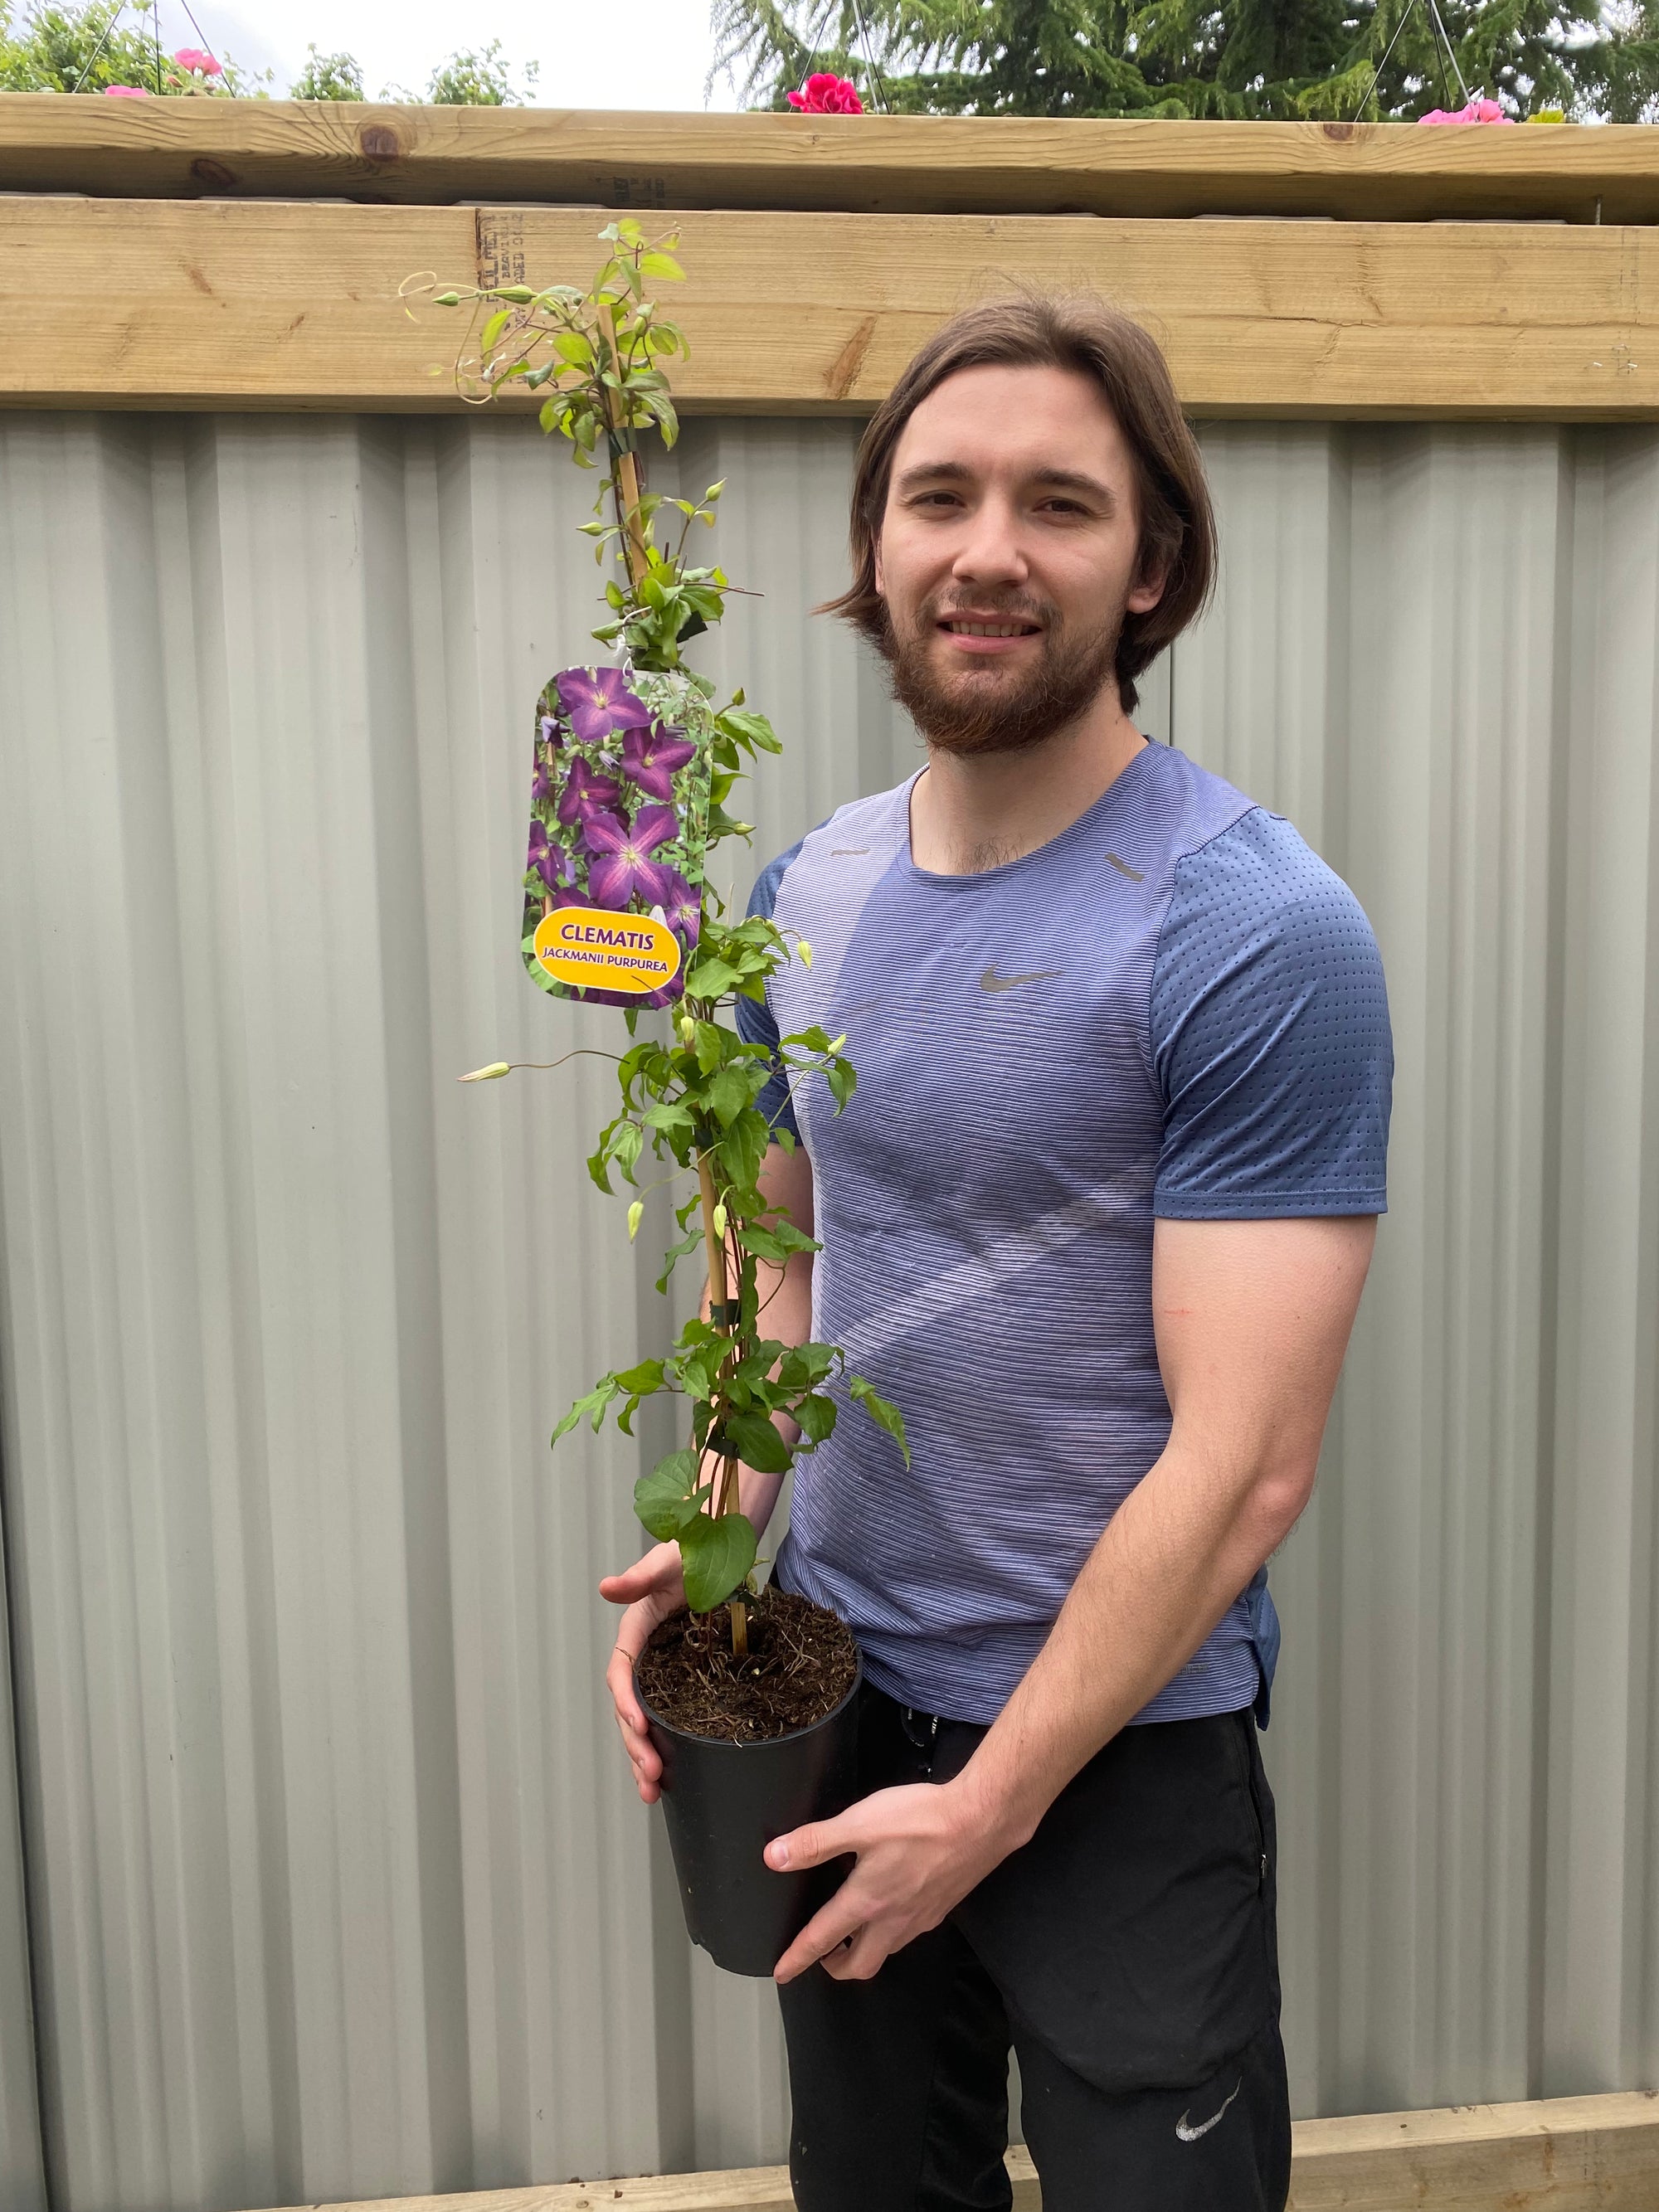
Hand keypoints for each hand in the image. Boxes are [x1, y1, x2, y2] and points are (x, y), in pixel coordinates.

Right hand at [599, 1542, 684, 1803]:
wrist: (724, 1548)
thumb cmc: (694, 1551)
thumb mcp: (668, 1563)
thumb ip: (640, 1578)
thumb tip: (606, 1586)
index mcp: (636, 1632)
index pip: (622, 1676)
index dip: (627, 1703)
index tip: (639, 1725)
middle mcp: (646, 1656)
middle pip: (630, 1709)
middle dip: (636, 1745)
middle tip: (650, 1777)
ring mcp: (666, 1670)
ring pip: (647, 1721)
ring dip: (646, 1755)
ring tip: (653, 1792)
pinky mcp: (687, 1678)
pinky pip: (673, 1716)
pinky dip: (670, 1745)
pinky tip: (674, 1774)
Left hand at [766, 1774, 1016, 1983]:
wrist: (981, 1821)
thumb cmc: (919, 1820)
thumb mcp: (859, 1823)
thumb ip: (815, 1842)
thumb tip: (774, 1857)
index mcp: (866, 1901)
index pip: (822, 1939)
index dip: (798, 1958)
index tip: (782, 1973)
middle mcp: (892, 1920)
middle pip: (859, 1966)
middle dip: (836, 1966)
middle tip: (823, 1953)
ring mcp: (920, 1918)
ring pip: (885, 1951)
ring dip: (865, 1950)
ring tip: (854, 1930)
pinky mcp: (941, 1908)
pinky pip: (908, 1935)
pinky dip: (891, 1933)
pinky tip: (892, 1907)